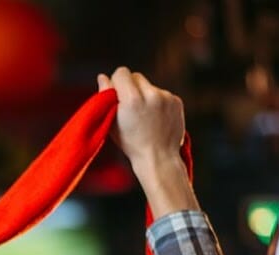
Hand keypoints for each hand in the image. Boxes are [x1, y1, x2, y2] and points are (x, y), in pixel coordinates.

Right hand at [97, 68, 194, 216]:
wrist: (159, 158)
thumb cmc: (131, 143)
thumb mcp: (112, 123)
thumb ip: (106, 97)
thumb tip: (102, 76)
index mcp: (132, 99)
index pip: (122, 72)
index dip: (117, 82)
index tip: (117, 94)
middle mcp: (150, 94)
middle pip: (136, 76)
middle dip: (131, 87)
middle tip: (130, 107)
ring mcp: (166, 97)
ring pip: (149, 86)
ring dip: (145, 95)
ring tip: (145, 117)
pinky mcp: (176, 100)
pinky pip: (162, 93)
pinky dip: (157, 102)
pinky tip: (155, 118)